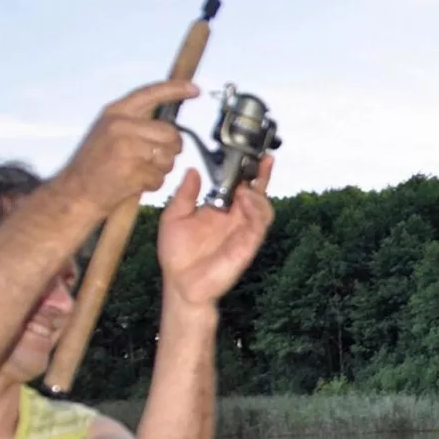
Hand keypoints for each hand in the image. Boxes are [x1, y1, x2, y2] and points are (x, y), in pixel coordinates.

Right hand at [52, 80, 197, 217]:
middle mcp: (121, 126)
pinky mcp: (132, 170)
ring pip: (168, 157)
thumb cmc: (95, 164)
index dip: (175, 90)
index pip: (150, 93)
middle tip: (157, 158)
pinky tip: (135, 183)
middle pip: (171, 133)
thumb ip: (135, 124)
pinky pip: (160, 177)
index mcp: (115, 112)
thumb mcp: (108, 132)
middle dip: (172, 149)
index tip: (194, 89)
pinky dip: (153, 184)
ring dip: (161, 169)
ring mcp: (126, 148)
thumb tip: (167, 126)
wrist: (76, 192)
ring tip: (140, 171)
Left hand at [156, 154, 274, 309]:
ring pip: (264, 209)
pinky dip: (256, 210)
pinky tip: (246, 200)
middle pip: (258, 193)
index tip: (252, 154)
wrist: (179, 284)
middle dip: (262, 176)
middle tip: (262, 160)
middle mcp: (235, 220)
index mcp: (220, 211)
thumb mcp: (174, 216)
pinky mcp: (246, 246)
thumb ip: (185, 194)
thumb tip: (193, 170)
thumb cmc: (177, 255)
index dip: (248, 171)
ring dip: (259, 194)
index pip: (240, 186)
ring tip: (246, 187)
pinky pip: (259, 226)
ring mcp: (243, 233)